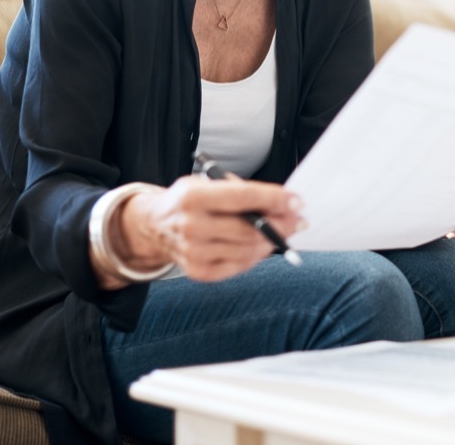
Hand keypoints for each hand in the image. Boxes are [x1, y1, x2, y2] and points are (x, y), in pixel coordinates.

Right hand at [114, 175, 304, 283]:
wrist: (155, 226)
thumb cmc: (190, 201)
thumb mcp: (208, 183)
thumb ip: (242, 191)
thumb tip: (282, 203)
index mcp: (193, 196)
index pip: (243, 197)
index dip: (274, 199)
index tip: (297, 201)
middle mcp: (191, 226)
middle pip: (249, 229)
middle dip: (281, 224)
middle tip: (299, 220)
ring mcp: (194, 252)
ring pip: (248, 249)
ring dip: (272, 241)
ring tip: (285, 232)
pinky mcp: (199, 272)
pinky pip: (239, 265)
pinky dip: (256, 255)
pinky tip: (263, 246)